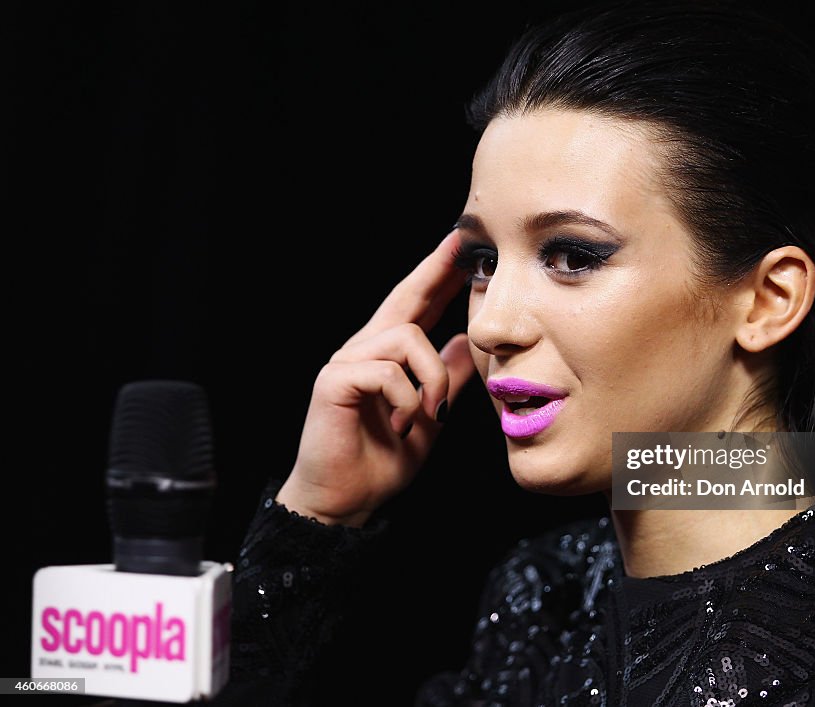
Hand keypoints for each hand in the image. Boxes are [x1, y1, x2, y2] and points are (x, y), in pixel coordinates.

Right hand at [275, 231, 476, 525]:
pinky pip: (385, 372)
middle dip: (434, 271)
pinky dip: (405, 400)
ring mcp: (346, 363)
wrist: (344, 501)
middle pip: (404, 299)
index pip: (416, 307)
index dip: (437, 277)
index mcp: (386, 358)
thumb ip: (444, 381)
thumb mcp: (428, 417)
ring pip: (406, 338)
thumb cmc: (380, 462)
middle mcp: (364, 351)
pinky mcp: (334, 382)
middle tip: (459, 246)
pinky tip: (402, 424)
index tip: (461, 250)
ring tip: (430, 413)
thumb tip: (465, 344)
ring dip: (431, 378)